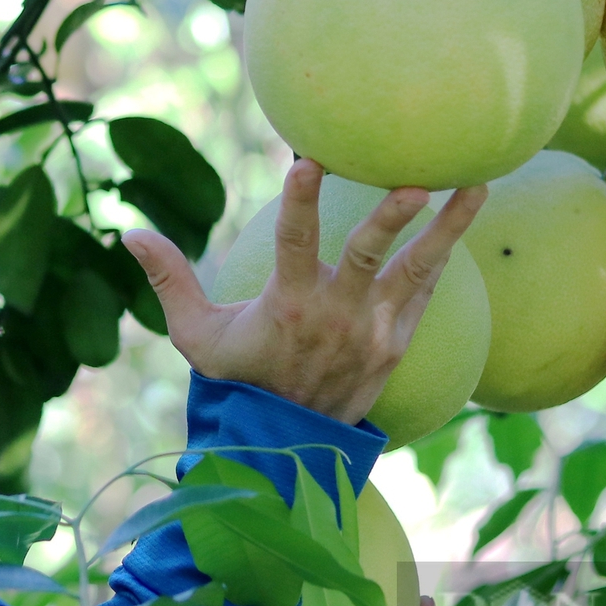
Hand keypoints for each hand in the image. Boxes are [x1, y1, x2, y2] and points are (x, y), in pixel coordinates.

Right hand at [123, 160, 486, 424]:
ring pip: (416, 271)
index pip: (293, 243)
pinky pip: (425, 292)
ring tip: (476, 184)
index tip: (308, 160)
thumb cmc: (238, 379)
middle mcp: (335, 316)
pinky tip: (464, 216)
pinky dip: (444, 255)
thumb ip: (170, 279)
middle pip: (365, 256)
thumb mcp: (196, 336)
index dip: (299, 201)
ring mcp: (373, 331)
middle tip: (414, 179)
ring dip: (447, 228)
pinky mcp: (397, 343)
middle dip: (389, 217)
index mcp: (287, 306)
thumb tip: (129, 232)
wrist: (288, 445)